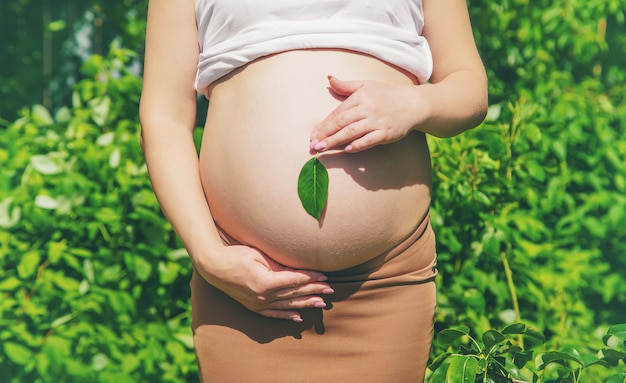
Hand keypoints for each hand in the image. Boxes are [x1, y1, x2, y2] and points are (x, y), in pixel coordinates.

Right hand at [196, 244, 333, 321]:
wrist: (213, 267)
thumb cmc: (235, 255)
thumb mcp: (258, 255)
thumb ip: (278, 264)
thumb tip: (296, 270)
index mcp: (265, 281)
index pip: (294, 280)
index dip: (311, 277)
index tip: (324, 276)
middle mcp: (263, 296)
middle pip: (294, 293)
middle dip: (314, 291)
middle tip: (330, 289)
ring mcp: (258, 303)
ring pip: (287, 305)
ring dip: (306, 304)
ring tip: (322, 303)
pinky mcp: (253, 306)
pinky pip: (273, 313)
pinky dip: (287, 315)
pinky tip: (299, 317)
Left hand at [309, 76, 420, 152]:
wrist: (413, 103)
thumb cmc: (387, 95)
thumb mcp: (366, 85)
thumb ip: (346, 86)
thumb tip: (329, 78)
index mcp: (361, 96)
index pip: (338, 112)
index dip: (324, 125)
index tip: (313, 135)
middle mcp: (368, 108)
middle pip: (342, 123)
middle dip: (326, 134)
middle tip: (313, 145)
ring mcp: (377, 121)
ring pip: (352, 132)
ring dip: (335, 141)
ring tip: (322, 148)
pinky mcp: (386, 133)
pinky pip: (369, 140)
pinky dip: (358, 145)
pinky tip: (346, 149)